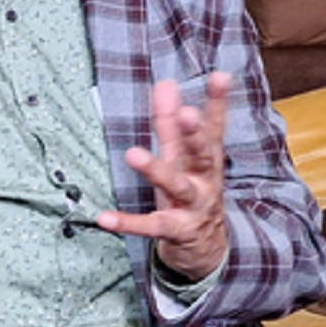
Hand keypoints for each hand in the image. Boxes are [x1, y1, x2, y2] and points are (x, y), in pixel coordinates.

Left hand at [97, 73, 230, 281]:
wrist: (206, 249)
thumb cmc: (191, 192)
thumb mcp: (181, 157)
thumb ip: (170, 121)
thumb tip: (164, 83)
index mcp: (206, 158)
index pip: (213, 126)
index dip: (217, 102)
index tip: (220, 77)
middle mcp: (204, 180)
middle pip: (203, 153)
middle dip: (195, 133)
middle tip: (187, 114)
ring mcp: (191, 206)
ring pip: (177, 185)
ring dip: (156, 169)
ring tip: (133, 153)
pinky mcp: (175, 230)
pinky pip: (151, 226)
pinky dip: (128, 222)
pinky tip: (105, 217)